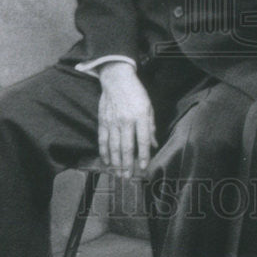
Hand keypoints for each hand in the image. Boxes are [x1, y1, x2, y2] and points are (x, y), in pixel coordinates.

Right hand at [98, 61, 156, 177]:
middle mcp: (126, 120)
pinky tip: (106, 161)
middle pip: (126, 147)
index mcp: (140, 116)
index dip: (143, 155)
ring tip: (118, 173)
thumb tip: (154, 144)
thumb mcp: (149, 107)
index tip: (144, 167)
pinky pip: (103, 140)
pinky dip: (104, 152)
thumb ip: (151, 127)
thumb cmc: (136, 93)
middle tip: (128, 177)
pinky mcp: (103, 121)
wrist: (116, 79)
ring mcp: (113, 121)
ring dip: (116, 162)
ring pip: (114, 146)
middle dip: (127, 164)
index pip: (143, 140)